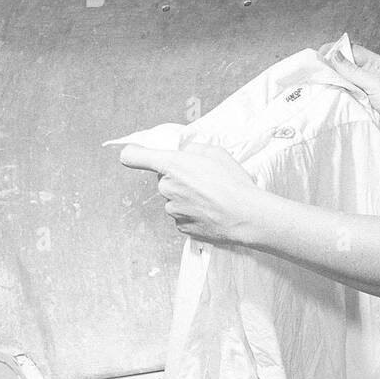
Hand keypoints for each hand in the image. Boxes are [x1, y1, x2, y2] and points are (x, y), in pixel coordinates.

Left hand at [118, 141, 267, 246]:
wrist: (246, 216)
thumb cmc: (233, 183)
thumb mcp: (215, 152)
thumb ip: (193, 150)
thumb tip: (186, 155)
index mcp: (172, 165)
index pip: (133, 156)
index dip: (135, 154)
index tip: (138, 154)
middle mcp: (166, 187)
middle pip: (164, 180)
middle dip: (179, 179)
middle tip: (204, 180)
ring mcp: (172, 210)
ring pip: (174, 200)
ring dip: (188, 198)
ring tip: (213, 198)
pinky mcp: (182, 227)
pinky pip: (183, 217)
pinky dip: (194, 214)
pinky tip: (212, 211)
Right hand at [326, 41, 379, 157]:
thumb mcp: (376, 83)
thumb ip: (353, 71)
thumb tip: (333, 54)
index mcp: (375, 65)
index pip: (351, 52)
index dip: (335, 51)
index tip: (318, 55)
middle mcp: (368, 77)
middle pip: (343, 68)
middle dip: (330, 69)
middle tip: (314, 72)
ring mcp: (362, 94)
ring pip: (340, 85)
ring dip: (331, 86)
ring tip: (316, 85)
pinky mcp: (358, 109)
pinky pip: (342, 101)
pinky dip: (334, 100)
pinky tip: (325, 99)